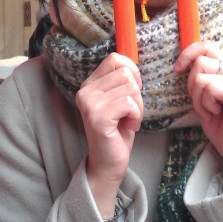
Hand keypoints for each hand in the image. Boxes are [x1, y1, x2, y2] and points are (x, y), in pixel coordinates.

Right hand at [75, 53, 142, 216]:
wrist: (109, 163)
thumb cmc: (119, 130)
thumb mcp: (120, 99)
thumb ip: (122, 80)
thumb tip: (132, 63)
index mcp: (90, 84)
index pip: (115, 58)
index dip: (131, 72)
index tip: (131, 92)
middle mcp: (85, 91)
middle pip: (126, 73)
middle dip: (137, 94)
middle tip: (130, 112)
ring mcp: (89, 104)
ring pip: (130, 88)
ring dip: (138, 107)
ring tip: (128, 121)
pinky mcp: (97, 117)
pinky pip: (130, 103)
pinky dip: (136, 116)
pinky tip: (128, 127)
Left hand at [174, 41, 222, 179]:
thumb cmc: (219, 122)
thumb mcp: (204, 94)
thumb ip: (199, 76)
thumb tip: (183, 63)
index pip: (207, 46)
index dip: (189, 53)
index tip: (178, 69)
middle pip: (200, 62)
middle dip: (192, 85)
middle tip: (203, 103)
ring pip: (202, 77)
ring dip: (198, 97)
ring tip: (210, 109)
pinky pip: (210, 89)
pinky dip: (205, 103)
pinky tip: (214, 113)